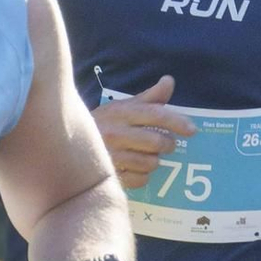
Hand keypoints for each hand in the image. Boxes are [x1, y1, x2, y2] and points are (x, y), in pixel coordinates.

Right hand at [93, 73, 195, 188]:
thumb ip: (148, 98)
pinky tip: (135, 169)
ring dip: (154, 161)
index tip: (192, 130)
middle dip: (167, 144)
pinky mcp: (110, 175)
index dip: (177, 122)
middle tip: (166, 144)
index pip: (156, 115)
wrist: (68, 144)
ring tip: (146, 156)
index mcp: (121, 112)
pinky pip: (141, 179)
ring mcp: (112, 156)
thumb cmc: (103, 124)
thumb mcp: (123, 107)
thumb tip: (169, 81)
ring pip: (150, 163)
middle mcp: (116, 133)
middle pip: (157, 142)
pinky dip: (143, 176)